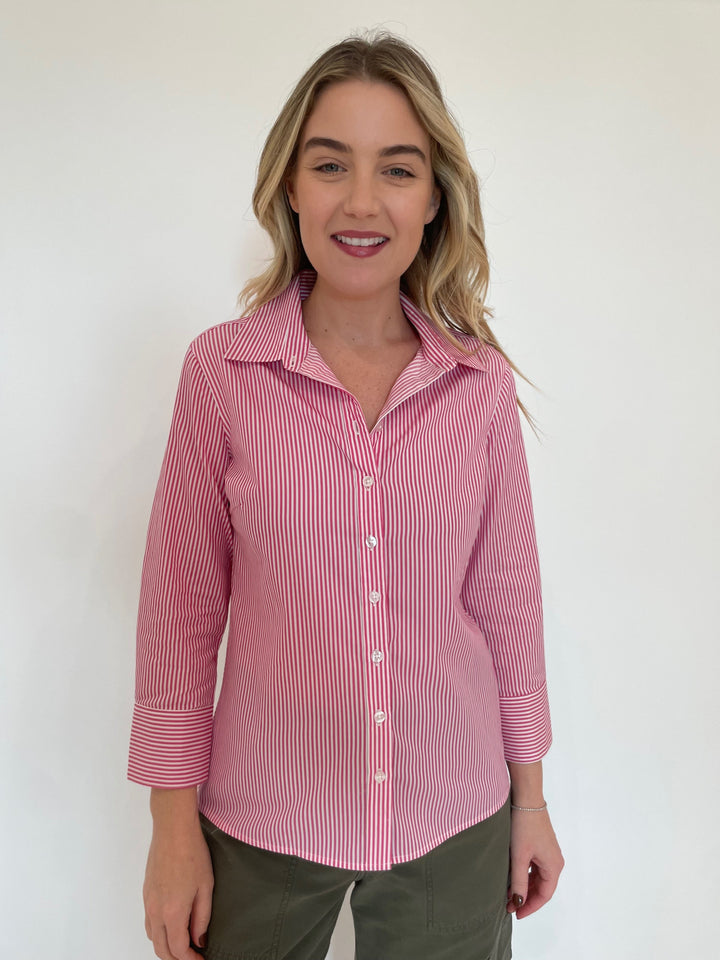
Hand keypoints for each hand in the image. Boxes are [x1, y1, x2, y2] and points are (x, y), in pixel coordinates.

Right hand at [143, 816, 213, 958]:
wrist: (173, 829)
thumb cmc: (192, 853)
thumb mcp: (206, 887)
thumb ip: (202, 917)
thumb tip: (199, 939)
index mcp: (172, 912)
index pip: (178, 949)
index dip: (190, 959)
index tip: (201, 958)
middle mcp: (156, 911)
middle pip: (160, 949)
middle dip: (176, 959)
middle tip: (192, 956)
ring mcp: (148, 901)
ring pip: (152, 937)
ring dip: (165, 947)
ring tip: (183, 944)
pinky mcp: (146, 892)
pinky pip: (148, 922)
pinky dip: (158, 932)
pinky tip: (171, 926)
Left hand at [507, 807, 563, 918]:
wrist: (526, 798)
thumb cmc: (523, 825)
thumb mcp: (519, 856)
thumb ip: (518, 881)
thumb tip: (518, 902)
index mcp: (554, 866)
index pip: (545, 895)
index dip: (531, 907)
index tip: (516, 914)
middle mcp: (555, 861)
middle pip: (542, 887)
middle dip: (526, 898)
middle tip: (509, 906)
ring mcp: (548, 853)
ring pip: (537, 878)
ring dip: (525, 887)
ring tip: (508, 894)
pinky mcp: (541, 845)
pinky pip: (535, 867)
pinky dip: (524, 875)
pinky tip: (512, 878)